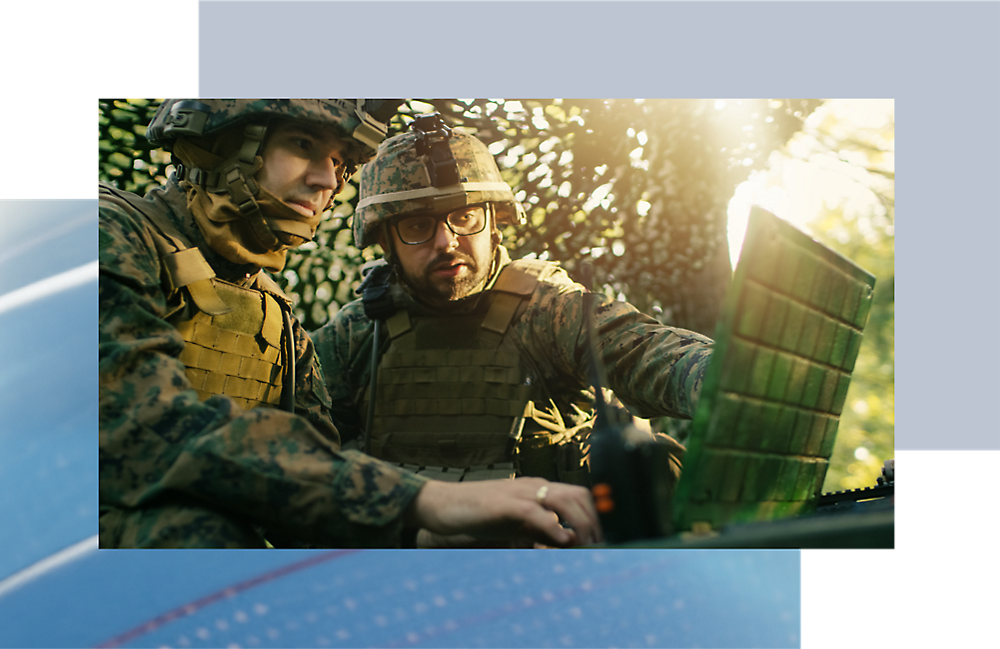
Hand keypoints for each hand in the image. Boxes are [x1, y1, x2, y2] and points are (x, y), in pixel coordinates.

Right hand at [404, 477, 601, 546]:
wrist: (441, 505)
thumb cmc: (477, 514)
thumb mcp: (514, 524)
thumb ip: (539, 530)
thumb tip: (566, 543)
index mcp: (537, 489)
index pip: (578, 495)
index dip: (595, 516)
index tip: (603, 539)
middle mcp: (532, 487)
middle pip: (578, 496)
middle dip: (594, 521)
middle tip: (600, 546)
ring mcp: (518, 493)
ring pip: (563, 500)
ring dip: (580, 523)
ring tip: (588, 545)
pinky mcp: (504, 504)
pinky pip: (535, 511)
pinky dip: (553, 526)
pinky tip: (561, 540)